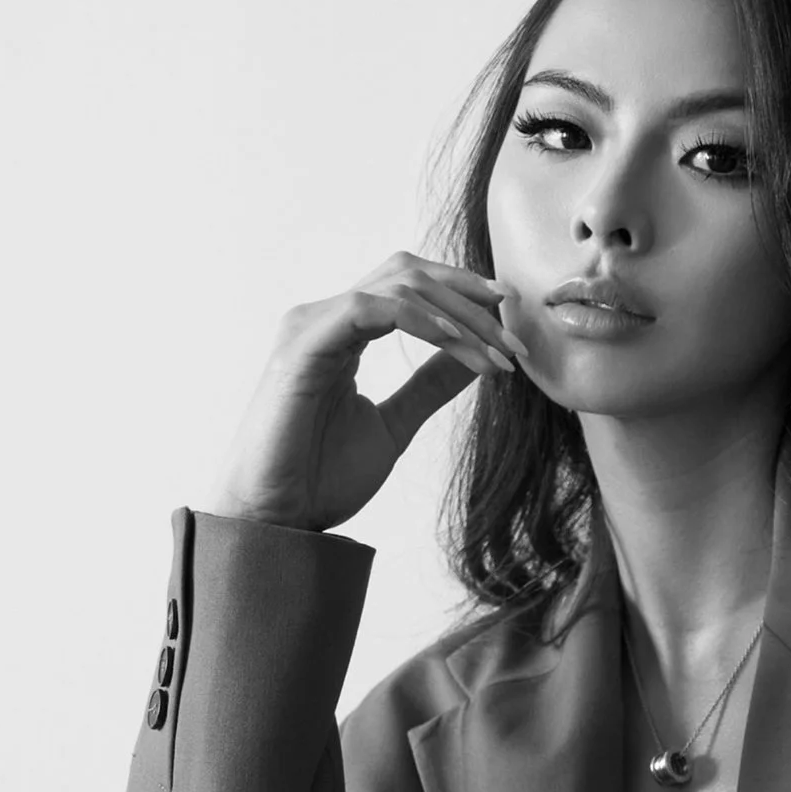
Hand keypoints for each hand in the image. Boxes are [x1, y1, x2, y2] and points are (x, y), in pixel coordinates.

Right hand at [212, 252, 515, 534]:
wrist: (276, 519)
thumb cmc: (320, 478)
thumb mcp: (394, 423)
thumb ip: (429, 386)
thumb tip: (474, 356)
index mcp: (343, 331)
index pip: (409, 285)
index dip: (464, 293)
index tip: (511, 323)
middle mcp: (325, 318)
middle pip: (409, 272)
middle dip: (470, 299)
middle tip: (514, 338)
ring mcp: (310, 326)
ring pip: (398, 284)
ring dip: (458, 316)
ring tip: (495, 354)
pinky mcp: (302, 345)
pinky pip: (370, 309)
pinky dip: (421, 321)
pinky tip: (457, 346)